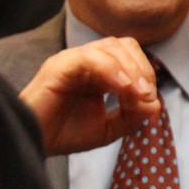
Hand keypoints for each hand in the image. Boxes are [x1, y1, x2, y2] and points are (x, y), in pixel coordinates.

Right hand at [18, 37, 160, 155]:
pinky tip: (121, 88)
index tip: (150, 101)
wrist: (32, 143)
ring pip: (110, 47)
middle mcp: (84, 60)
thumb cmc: (63, 134)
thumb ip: (132, 116)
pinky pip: (89, 57)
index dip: (145, 73)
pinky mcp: (58, 66)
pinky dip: (111, 70)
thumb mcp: (107, 129)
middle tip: (146, 95)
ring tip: (135, 93)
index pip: (129, 55)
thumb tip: (156, 104)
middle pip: (123, 45)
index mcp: (96, 71)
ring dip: (130, 69)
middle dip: (142, 68)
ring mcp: (70, 60)